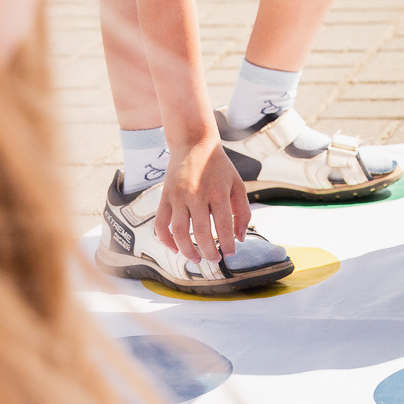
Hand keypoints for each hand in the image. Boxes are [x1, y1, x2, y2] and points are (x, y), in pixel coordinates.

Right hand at [155, 137, 249, 261]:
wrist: (193, 143)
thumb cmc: (219, 167)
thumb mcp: (237, 184)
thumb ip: (242, 211)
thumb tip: (239, 239)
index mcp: (218, 192)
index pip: (223, 225)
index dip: (228, 244)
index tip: (231, 253)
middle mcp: (197, 195)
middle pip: (200, 232)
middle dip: (209, 251)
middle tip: (215, 259)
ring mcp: (178, 196)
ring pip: (178, 231)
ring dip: (186, 250)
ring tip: (196, 259)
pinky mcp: (165, 197)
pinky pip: (160, 223)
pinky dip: (165, 239)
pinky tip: (174, 249)